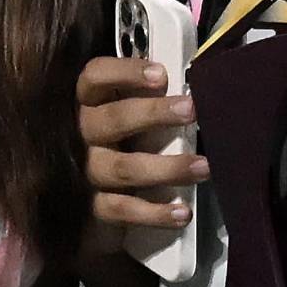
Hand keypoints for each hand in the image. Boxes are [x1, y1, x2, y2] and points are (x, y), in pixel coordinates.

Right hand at [76, 56, 209, 255]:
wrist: (100, 199)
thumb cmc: (127, 141)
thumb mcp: (131, 113)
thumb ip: (149, 98)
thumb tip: (196, 86)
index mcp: (90, 103)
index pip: (94, 77)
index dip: (124, 73)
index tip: (161, 75)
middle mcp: (83, 134)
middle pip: (112, 120)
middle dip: (153, 113)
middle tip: (191, 110)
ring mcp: (88, 171)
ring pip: (123, 168)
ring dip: (166, 168)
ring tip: (203, 167)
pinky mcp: (96, 207)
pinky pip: (122, 209)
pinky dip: (154, 213)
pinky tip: (181, 212)